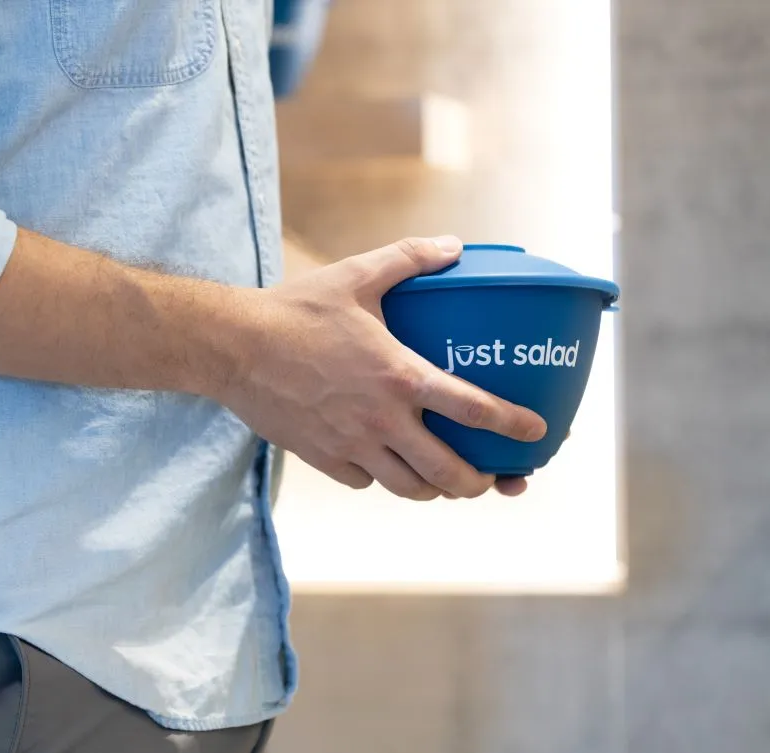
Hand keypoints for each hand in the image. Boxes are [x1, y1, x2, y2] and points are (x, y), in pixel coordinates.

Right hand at [218, 235, 547, 499]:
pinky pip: (364, 482)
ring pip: (407, 488)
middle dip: (477, 484)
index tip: (536, 435)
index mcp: (399, 374)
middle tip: (488, 479)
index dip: (513, 427)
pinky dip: (381, 478)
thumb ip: (409, 259)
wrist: (233, 348)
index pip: (473, 409)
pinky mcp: (322, 457)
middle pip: (446, 473)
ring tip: (442, 483)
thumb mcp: (356, 275)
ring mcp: (351, 443)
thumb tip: (453, 246)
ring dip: (432, 490)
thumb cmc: (295, 310)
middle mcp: (381, 418)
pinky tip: (383, 465)